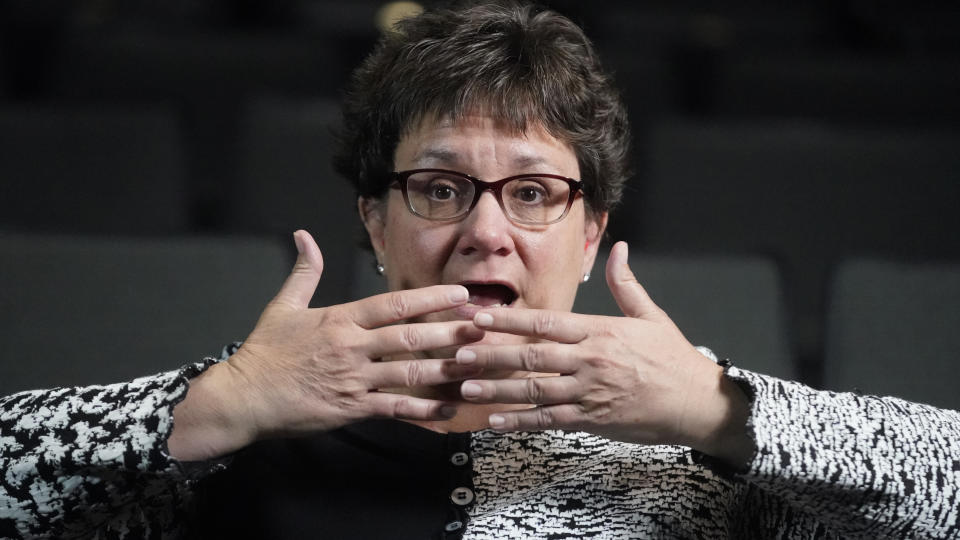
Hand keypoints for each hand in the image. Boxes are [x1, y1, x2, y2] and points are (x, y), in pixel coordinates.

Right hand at [169, 230, 483, 460]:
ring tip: (476, 364)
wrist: (243, 397)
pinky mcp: (350, 408)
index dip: (431, 299)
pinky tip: (447, 409)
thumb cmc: (264, 352)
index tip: (460, 294)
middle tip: (483, 327)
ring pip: (408, 373)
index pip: (394, 304)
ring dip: (445, 369)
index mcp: (340, 319)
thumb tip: (303, 235)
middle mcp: (352, 347)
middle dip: (450, 331)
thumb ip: (303, 271)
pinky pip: (393, 408)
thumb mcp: (283, 306)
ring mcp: (353, 379)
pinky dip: (422, 410)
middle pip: (409, 337)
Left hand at [454, 241, 752, 465]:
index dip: (508, 321)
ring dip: (497, 390)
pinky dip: (521, 422)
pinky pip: (550, 420)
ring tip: (465, 388)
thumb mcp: (651, 315)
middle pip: (531, 356)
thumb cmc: (673, 359)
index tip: (478, 318)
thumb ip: (626, 284)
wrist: (698, 402)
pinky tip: (495, 422)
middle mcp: (589, 360)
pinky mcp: (592, 419)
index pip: (545, 323)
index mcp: (599, 331)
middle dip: (491, 356)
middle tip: (458, 355)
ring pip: (534, 390)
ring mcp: (589, 392)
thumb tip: (619, 249)